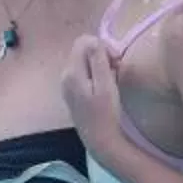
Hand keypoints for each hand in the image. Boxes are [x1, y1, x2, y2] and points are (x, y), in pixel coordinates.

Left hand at [60, 35, 123, 154]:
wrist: (100, 141)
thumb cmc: (106, 113)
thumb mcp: (106, 85)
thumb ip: (98, 61)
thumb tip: (94, 41)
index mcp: (72, 72)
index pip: (84, 41)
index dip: (102, 45)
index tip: (116, 59)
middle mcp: (65, 75)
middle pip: (83, 50)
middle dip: (102, 54)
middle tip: (117, 68)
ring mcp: (67, 84)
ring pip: (84, 61)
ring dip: (100, 64)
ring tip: (113, 78)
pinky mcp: (72, 92)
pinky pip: (84, 72)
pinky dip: (96, 73)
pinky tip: (105, 86)